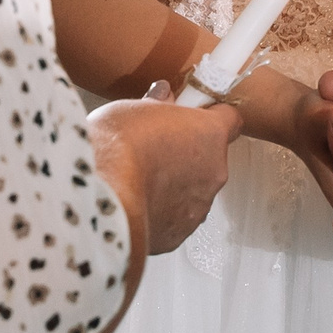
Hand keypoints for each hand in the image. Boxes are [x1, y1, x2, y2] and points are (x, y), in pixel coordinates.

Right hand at [88, 82, 241, 254]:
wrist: (102, 193)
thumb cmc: (119, 145)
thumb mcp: (136, 108)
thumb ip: (158, 105)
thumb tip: (162, 98)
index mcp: (210, 134)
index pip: (230, 120)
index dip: (213, 116)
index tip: (197, 115)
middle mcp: (214, 172)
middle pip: (211, 157)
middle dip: (189, 153)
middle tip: (156, 147)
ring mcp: (199, 206)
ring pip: (195, 190)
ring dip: (176, 184)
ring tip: (141, 178)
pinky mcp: (179, 234)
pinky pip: (176, 217)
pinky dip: (161, 210)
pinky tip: (136, 200)